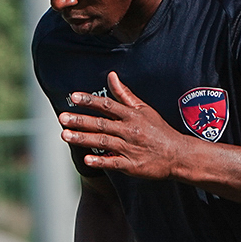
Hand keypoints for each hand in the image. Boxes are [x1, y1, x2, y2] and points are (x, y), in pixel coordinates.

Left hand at [59, 72, 187, 178]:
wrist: (178, 154)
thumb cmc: (159, 130)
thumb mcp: (144, 109)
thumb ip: (125, 94)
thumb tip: (111, 76)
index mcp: (131, 115)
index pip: (107, 105)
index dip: (90, 101)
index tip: (73, 97)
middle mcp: (129, 130)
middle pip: (101, 124)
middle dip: (80, 120)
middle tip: (62, 118)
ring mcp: (130, 148)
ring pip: (103, 142)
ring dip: (83, 139)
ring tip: (65, 135)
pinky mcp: (132, 165)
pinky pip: (113, 162)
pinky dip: (100, 161)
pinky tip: (86, 159)